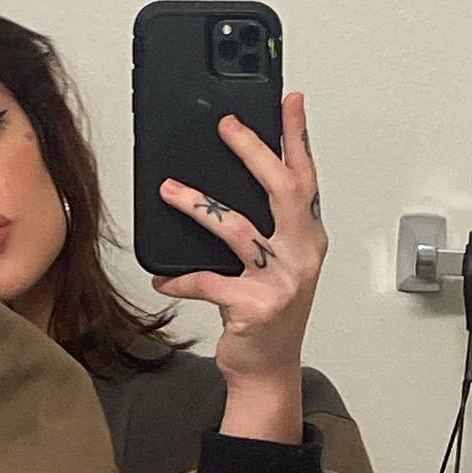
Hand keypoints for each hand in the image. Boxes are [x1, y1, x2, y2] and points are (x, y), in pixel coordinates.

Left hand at [150, 91, 326, 386]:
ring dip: (199, 206)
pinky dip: (181, 277)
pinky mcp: (254, 308)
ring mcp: (281, 282)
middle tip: (227, 126)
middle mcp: (302, 256)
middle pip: (282, 190)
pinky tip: (162, 275)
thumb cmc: (267, 316)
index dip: (298, 137)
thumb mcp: (275, 265)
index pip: (306, 177)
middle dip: (254, 152)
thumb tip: (226, 182)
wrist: (267, 372)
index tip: (289, 101)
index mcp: (309, 239)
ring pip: (238, 229)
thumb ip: (266, 227)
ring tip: (170, 190)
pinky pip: (209, 281)